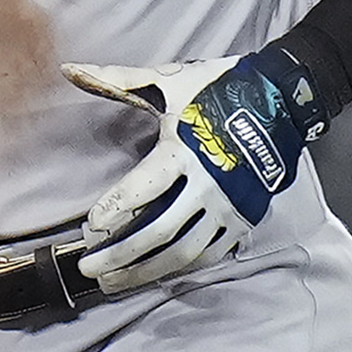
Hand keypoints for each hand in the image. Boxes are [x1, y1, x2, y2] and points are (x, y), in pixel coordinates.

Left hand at [62, 49, 323, 294]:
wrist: (281, 99)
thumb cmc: (217, 89)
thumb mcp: (167, 81)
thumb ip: (117, 81)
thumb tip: (70, 70)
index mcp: (185, 151)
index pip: (143, 188)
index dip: (115, 208)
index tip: (91, 224)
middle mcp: (207, 185)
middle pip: (159, 231)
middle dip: (121, 254)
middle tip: (90, 268)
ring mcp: (228, 206)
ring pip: (183, 251)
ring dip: (146, 270)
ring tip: (114, 282)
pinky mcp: (243, 219)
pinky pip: (209, 253)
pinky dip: (181, 267)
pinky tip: (156, 274)